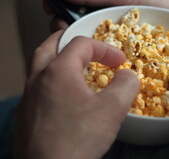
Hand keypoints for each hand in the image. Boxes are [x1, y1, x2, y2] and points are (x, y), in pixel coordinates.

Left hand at [15, 31, 139, 158]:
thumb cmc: (77, 140)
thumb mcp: (112, 110)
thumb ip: (126, 85)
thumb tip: (128, 76)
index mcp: (59, 72)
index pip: (82, 45)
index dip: (105, 49)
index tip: (120, 61)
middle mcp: (38, 80)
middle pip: (50, 47)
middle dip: (70, 41)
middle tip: (85, 45)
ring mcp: (29, 98)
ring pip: (39, 66)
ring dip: (57, 59)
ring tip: (73, 64)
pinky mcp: (26, 115)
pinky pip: (37, 86)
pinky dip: (51, 79)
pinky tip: (64, 94)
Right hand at [44, 0, 168, 51]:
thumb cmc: (163, 0)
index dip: (61, 3)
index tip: (53, 13)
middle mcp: (110, 8)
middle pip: (80, 15)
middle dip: (69, 23)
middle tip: (67, 36)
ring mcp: (118, 25)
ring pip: (92, 31)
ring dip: (82, 39)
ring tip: (77, 49)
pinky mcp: (127, 40)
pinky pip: (107, 44)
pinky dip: (98, 49)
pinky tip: (94, 58)